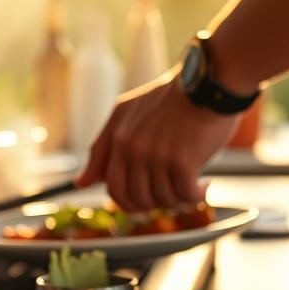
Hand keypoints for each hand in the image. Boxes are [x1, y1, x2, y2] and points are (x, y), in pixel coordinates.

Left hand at [76, 71, 239, 210]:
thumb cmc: (171, 99)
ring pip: (163, 200)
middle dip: (154, 204)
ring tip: (191, 183)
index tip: (144, 201)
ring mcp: (156, 156)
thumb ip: (102, 148)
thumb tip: (81, 183)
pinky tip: (205, 184)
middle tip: (170, 193)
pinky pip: (186, 197)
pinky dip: (197, 196)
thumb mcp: (127, 113)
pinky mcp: (182, 162)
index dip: (129, 201)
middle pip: (135, 200)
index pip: (113, 187)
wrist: (208, 84)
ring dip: (179, 198)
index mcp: (118, 137)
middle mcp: (132, 148)